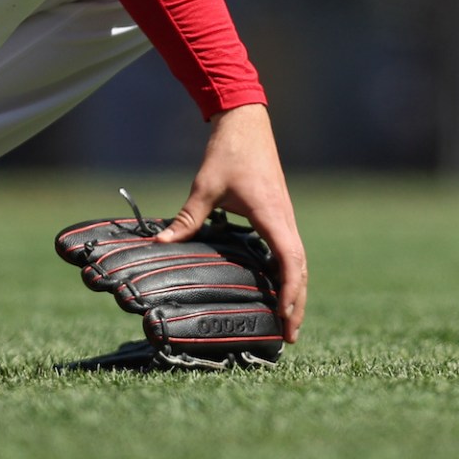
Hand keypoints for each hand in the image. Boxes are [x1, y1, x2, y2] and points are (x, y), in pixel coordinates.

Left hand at [151, 103, 308, 340]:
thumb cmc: (227, 152)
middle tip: (289, 338)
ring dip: (296, 290)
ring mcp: (284, 215)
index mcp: (272, 214)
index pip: (290, 260)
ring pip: (298, 260)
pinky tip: (277, 287)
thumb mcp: (205, 186)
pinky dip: (289, 272)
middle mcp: (284, 217)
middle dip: (297, 303)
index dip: (290, 291)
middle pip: (300, 268)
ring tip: (288, 320)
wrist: (245, 120)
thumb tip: (159, 245)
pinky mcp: (279, 212)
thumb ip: (186, 219)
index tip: (285, 317)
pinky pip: (289, 249)